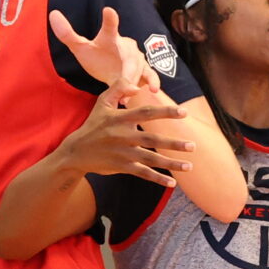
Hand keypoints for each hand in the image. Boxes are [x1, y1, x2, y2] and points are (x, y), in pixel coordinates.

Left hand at [50, 6, 155, 99]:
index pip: (109, 27)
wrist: (112, 70)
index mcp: (109, 38)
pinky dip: (152, 81)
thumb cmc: (97, 57)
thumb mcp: (80, 48)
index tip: (108, 11)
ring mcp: (136, 58)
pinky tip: (152, 90)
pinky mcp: (144, 70)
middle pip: (129, 56)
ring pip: (138, 68)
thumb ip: (67, 34)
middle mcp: (125, 45)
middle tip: (124, 82)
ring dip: (134, 81)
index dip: (109, 20)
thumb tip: (53, 14)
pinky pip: (150, 74)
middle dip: (128, 70)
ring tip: (127, 94)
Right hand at [54, 84, 193, 186]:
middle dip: (173, 143)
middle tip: (193, 146)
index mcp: (120, 118)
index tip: (184, 112)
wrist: (76, 152)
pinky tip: (172, 183)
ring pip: (150, 159)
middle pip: (152, 139)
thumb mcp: (101, 103)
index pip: (146, 113)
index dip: (165, 112)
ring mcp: (123, 152)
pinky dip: (157, 178)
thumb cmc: (93, 126)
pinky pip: (142, 173)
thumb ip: (118, 88)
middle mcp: (123, 135)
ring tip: (189, 166)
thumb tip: (137, 86)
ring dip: (171, 163)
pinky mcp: (121, 166)